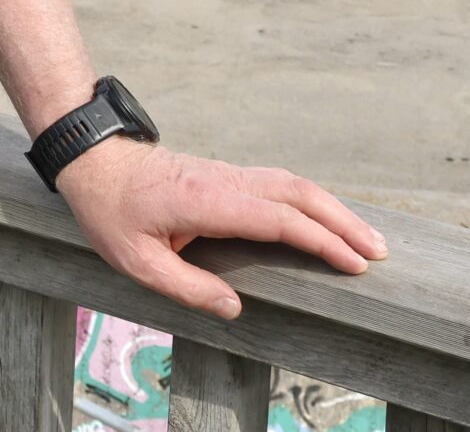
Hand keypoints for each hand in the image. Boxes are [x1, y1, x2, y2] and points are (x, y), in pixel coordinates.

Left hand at [55, 138, 388, 319]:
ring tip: (365, 239)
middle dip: (342, 222)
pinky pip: (277, 185)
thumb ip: (186, 287)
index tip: (353, 263)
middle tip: (379, 253)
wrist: (91, 160)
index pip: (277, 218)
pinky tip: (325, 219)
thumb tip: (235, 309)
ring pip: (291, 184)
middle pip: (297, 193)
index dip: (319, 239)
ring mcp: (226, 174)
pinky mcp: (225, 175)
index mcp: (207, 201)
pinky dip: (310, 201)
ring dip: (332, 208)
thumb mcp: (135, 260)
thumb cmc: (109, 211)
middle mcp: (224, 181)